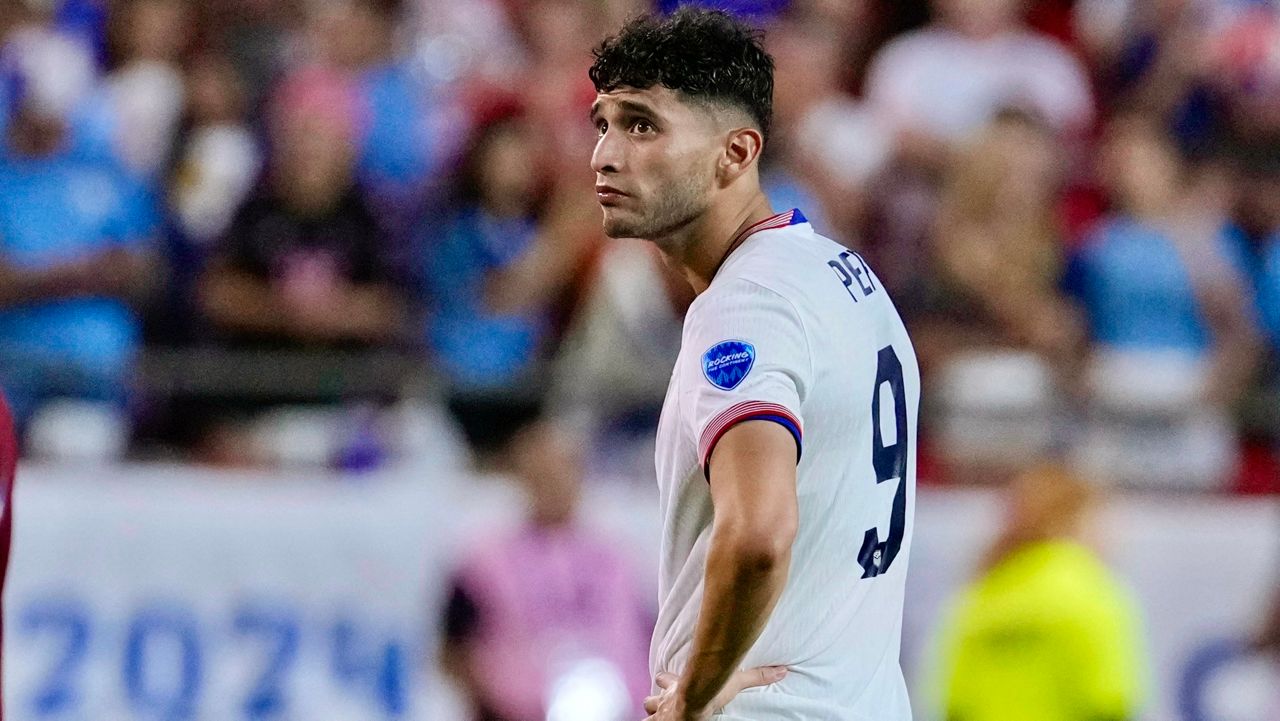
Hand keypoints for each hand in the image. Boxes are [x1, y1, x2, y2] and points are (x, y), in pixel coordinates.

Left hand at [643, 666, 786, 719]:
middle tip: (659, 705)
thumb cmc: (710, 690)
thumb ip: (757, 676)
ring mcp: (661, 714)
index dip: (665, 680)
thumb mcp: (735, 681)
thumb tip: (782, 670)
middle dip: (654, 702)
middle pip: (651, 698)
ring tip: (656, 720)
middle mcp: (666, 700)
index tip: (664, 679)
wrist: (694, 702)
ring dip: (651, 716)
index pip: (665, 680)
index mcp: (678, 686)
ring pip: (648, 713)